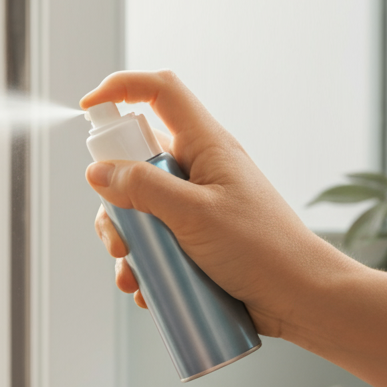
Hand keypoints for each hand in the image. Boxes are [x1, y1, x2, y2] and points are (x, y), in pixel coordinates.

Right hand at [81, 70, 359, 339]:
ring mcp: (196, 206)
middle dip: (112, 202)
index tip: (87, 108)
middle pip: (134, 163)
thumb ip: (143, 188)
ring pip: (138, 209)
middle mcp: (198, 170)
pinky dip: (142, 264)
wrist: (299, 297)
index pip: (161, 93)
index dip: (122, 88)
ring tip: (131, 273)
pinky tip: (145, 288)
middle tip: (116, 237)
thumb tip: (97, 171)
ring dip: (124, 241)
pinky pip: (153, 241)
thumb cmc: (260, 248)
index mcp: (206, 146)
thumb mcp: (193, 214)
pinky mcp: (195, 240)